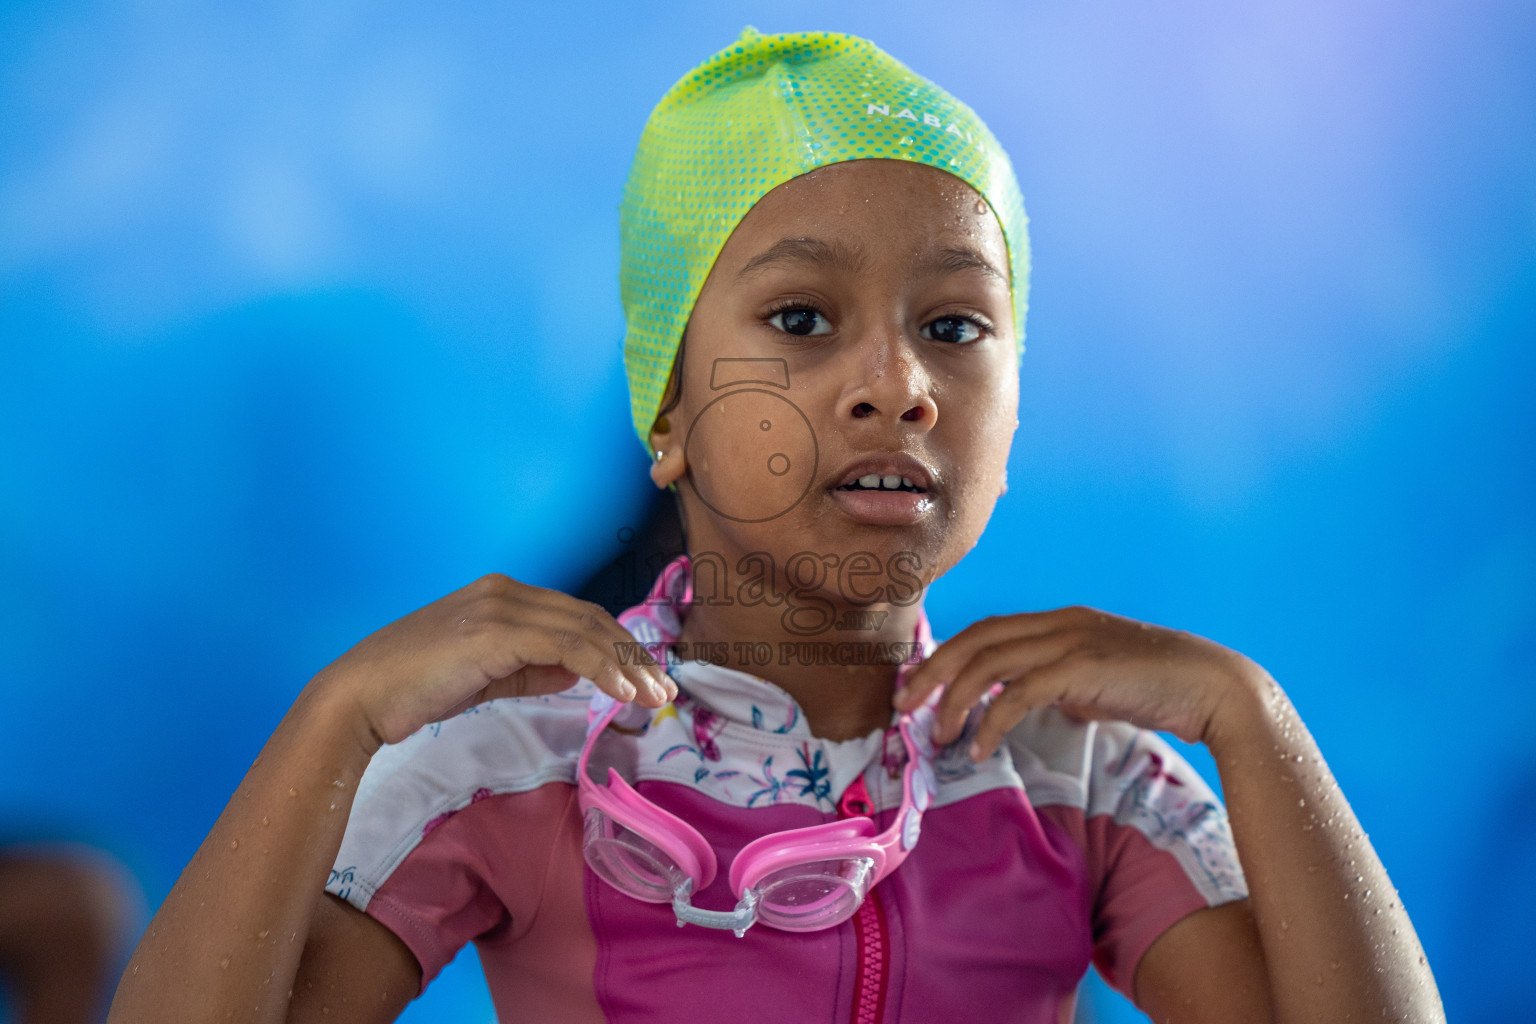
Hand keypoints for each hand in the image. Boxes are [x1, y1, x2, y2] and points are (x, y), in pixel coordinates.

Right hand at [317, 573, 674, 748]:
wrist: (360, 696)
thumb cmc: (413, 688)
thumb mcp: (484, 675)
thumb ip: (530, 670)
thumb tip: (574, 673)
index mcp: (501, 596)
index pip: (576, 616)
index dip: (616, 645)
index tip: (646, 677)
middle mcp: (505, 592)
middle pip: (589, 618)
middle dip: (632, 654)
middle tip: (664, 689)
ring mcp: (500, 608)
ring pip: (585, 630)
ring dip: (626, 664)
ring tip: (654, 696)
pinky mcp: (496, 632)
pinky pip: (566, 648)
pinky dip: (602, 668)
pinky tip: (622, 692)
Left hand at [892, 606, 1256, 760]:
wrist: (1217, 690)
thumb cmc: (1161, 689)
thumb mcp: (1101, 681)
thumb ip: (1064, 684)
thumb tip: (1033, 702)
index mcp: (1061, 621)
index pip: (987, 629)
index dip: (947, 653)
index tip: (919, 683)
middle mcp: (1060, 623)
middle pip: (976, 639)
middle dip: (933, 671)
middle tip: (904, 706)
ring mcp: (1072, 642)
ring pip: (989, 662)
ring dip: (955, 699)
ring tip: (938, 734)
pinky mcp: (1083, 669)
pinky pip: (1018, 693)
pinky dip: (991, 720)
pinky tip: (979, 747)